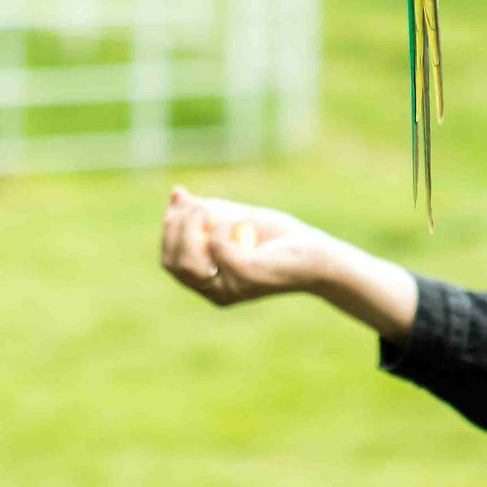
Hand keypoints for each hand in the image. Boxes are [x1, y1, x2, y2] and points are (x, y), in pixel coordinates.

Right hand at [159, 187, 328, 306]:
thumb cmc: (278, 240)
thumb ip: (205, 212)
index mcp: (208, 283)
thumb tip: (175, 193)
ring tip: (216, 209)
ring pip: (188, 262)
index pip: (169, 261)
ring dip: (194, 227)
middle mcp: (215, 293)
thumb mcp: (234, 219)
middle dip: (177, 227)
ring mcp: (230, 289)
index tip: (181, 201)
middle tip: (201, 204)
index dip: (168, 229)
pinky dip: (223, 227)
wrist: (317, 254)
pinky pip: (218, 249)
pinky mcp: (247, 280)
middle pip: (172, 263)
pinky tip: (241, 221)